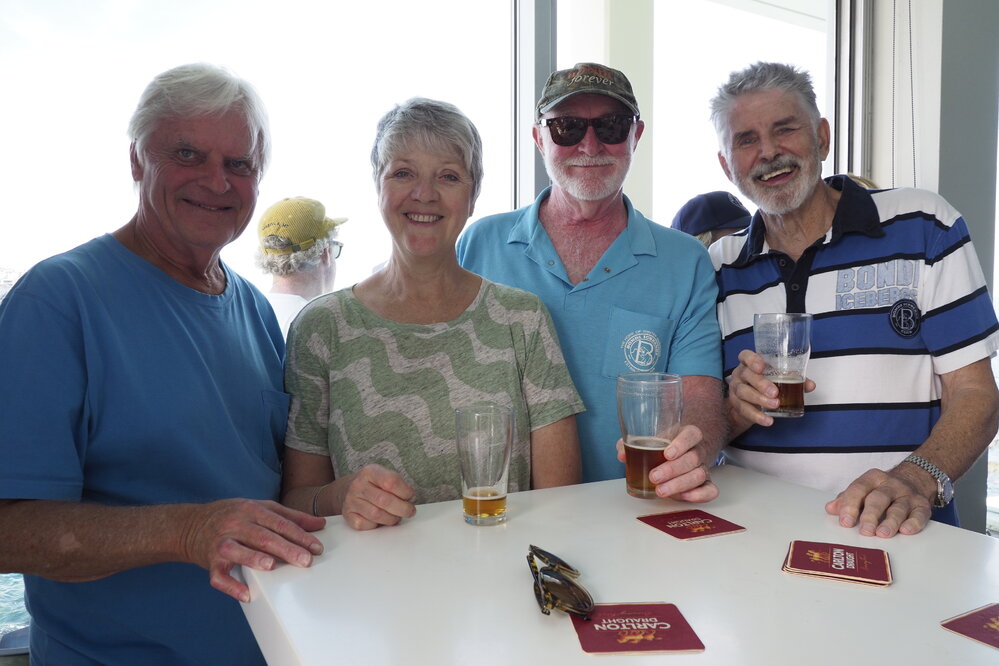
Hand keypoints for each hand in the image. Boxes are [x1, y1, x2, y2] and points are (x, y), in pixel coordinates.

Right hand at [182, 499, 325, 602]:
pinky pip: (219, 575)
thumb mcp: (260, 508)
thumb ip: (290, 516)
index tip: (316, 547)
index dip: (299, 535)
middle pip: (263, 537)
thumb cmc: (232, 516)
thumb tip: (319, 524)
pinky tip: (246, 594)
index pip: (279, 523)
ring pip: (238, 551)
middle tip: (305, 560)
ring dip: (254, 559)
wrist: (191, 525)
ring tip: (272, 566)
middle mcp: (236, 524)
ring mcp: (221, 543)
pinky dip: (231, 586)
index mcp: (251, 510)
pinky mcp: (210, 561)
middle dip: (285, 548)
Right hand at [337, 464, 415, 530]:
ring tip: (396, 516)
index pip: (391, 482)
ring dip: (392, 519)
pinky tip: (379, 520)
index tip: (410, 497)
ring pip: (377, 515)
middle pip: (385, 501)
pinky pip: (366, 525)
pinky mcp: (348, 515)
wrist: (348, 489)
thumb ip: (398, 485)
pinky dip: (376, 525)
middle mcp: (358, 485)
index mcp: (370, 472)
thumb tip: (409, 499)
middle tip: (409, 511)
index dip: (405, 492)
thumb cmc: (373, 484)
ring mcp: (351, 501)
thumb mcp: (385, 476)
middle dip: (403, 509)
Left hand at [615, 425, 718, 501]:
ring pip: (699, 475)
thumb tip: (621, 453)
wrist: (685, 451)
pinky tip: (683, 497)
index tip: (667, 453)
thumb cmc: (665, 445)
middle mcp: (697, 450)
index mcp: (687, 434)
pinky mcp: (706, 483)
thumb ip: (635, 443)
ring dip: (679, 484)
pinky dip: (699, 495)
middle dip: (672, 470)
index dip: (681, 443)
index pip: (691, 434)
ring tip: (660, 490)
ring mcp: (703, 467)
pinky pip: (710, 490)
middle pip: (692, 458)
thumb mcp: (652, 439)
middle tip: (654, 476)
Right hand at [727, 350, 815, 429]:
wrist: (747, 404)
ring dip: (760, 400)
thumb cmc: (763, 385)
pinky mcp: (736, 405)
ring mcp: (736, 389)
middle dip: (761, 384)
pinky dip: (757, 416)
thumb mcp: (777, 379)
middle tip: (775, 392)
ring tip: (775, 405)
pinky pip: (745, 410)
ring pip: (744, 392)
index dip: (752, 360)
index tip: (761, 366)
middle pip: (746, 375)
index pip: (746, 356)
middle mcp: (740, 374)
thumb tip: (810, 384)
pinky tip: (768, 419)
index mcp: (749, 364)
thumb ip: (793, 379)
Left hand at [824, 467, 934, 536]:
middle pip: (878, 498)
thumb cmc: (882, 489)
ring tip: (883, 534)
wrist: (915, 479)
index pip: (858, 489)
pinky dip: (913, 523)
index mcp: (872, 478)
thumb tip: (830, 508)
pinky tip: (906, 530)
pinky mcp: (922, 505)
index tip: (845, 521)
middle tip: (865, 531)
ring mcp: (907, 495)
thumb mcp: (864, 489)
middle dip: (870, 515)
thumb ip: (846, 499)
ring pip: (898, 508)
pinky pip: (919, 514)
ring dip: (890, 522)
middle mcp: (890, 484)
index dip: (850, 505)